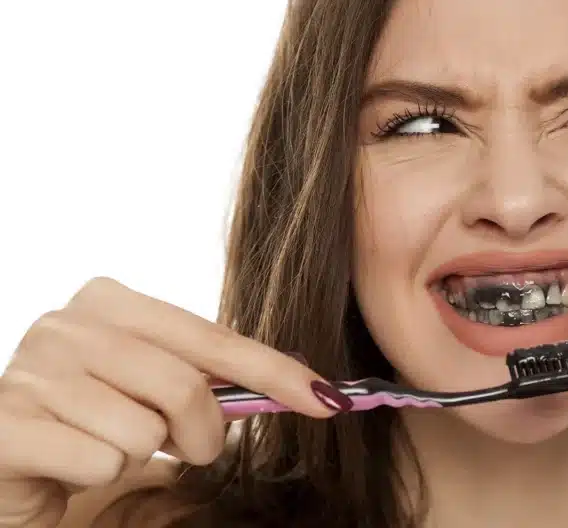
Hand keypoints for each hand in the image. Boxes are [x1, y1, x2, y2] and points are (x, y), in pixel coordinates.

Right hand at [0, 277, 341, 526]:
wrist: (12, 458)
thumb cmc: (96, 420)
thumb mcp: (159, 388)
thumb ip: (216, 379)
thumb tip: (309, 387)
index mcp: (111, 300)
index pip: (215, 338)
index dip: (276, 373)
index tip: (328, 401)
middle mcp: (67, 323)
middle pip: (185, 387)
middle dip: (201, 434)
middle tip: (181, 446)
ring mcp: (32, 369)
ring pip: (143, 431)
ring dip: (140, 456)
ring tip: (108, 446)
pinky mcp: (7, 422)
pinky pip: (100, 461)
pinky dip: (98, 474)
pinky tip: (70, 462)